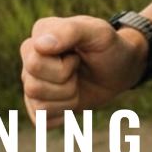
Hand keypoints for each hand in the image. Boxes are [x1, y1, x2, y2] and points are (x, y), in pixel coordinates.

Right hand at [20, 15, 144, 126]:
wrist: (121, 70)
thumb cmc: (110, 47)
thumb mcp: (100, 32)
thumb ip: (71, 30)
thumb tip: (39, 45)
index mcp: (41, 32)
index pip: (34, 63)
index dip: (64, 66)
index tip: (78, 55)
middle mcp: (30, 56)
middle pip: (33, 87)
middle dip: (67, 83)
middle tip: (79, 69)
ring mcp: (31, 80)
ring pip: (38, 107)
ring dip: (68, 98)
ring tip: (78, 82)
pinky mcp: (37, 104)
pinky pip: (41, 121)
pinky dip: (64, 114)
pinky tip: (73, 98)